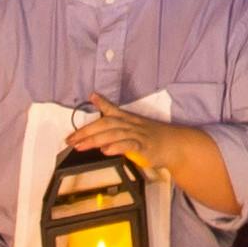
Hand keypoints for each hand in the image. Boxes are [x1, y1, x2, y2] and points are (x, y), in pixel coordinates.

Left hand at [65, 103, 185, 190]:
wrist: (177, 145)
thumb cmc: (155, 138)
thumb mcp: (136, 129)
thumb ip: (120, 128)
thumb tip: (104, 133)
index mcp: (129, 120)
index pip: (113, 110)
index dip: (102, 103)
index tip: (91, 96)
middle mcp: (132, 125)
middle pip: (107, 124)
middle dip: (87, 131)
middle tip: (70, 139)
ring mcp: (138, 135)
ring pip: (114, 134)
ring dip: (95, 140)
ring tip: (80, 146)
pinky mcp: (144, 147)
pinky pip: (129, 146)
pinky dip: (116, 147)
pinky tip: (106, 150)